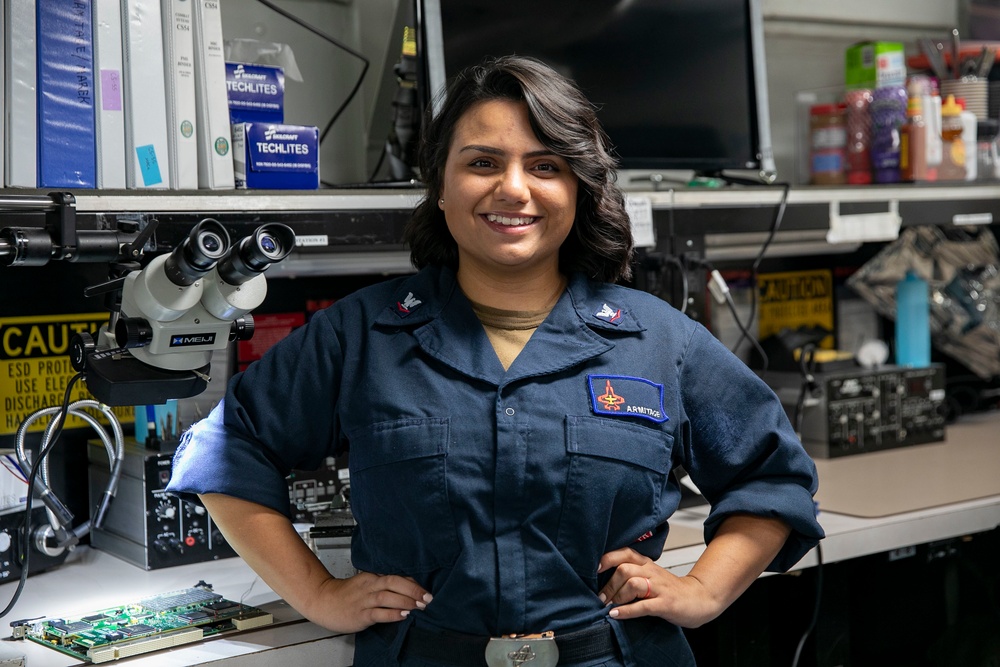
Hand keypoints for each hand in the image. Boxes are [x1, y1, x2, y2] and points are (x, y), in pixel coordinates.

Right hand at [307, 571, 432, 633]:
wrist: (323, 601)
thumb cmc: (347, 594)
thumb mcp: (367, 584)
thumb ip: (384, 586)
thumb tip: (409, 589)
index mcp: (373, 577)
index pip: (397, 576)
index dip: (413, 584)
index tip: (426, 591)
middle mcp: (370, 586)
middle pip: (394, 582)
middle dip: (413, 590)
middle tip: (428, 598)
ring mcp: (364, 600)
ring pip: (387, 597)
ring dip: (406, 601)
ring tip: (420, 607)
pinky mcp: (360, 615)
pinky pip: (378, 613)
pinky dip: (392, 614)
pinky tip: (403, 615)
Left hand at [596, 547, 724, 628]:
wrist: (698, 599)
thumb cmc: (670, 589)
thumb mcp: (651, 576)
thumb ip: (632, 574)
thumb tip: (604, 580)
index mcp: (647, 564)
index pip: (625, 553)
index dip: (608, 559)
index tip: (594, 569)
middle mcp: (652, 572)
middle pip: (624, 570)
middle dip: (609, 585)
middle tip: (601, 598)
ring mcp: (659, 588)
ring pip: (633, 584)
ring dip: (617, 596)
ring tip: (609, 606)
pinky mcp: (665, 603)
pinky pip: (643, 605)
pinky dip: (627, 611)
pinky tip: (616, 614)